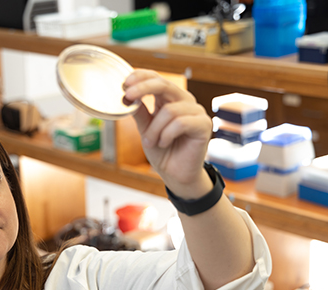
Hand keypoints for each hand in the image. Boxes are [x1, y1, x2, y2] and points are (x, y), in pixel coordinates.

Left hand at [123, 70, 212, 194]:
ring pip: (169, 110)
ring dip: (154, 129)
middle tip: (127, 95)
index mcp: (169, 99)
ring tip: (151, 142)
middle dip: (143, 88)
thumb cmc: (162, 151)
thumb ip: (140, 112)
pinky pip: (180, 123)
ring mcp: (196, 112)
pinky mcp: (203, 125)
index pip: (157, 78)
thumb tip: (127, 96)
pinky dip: (167, 134)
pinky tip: (164, 143)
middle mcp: (184, 101)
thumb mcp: (145, 129)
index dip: (141, 76)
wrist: (175, 174)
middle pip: (164, 85)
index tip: (124, 83)